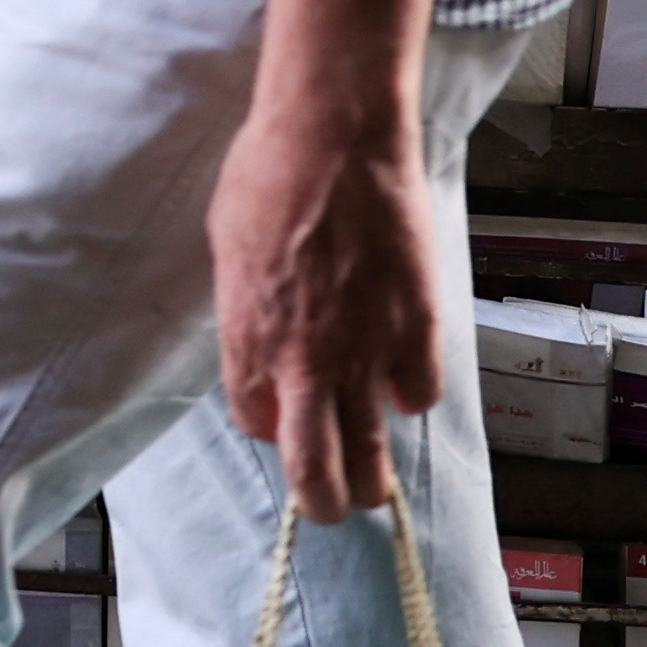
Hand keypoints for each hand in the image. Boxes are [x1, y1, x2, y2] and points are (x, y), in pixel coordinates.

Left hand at [205, 88, 446, 522]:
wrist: (334, 137)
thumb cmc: (268, 176)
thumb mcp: (227, 245)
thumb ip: (246, 310)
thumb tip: (260, 345)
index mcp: (248, 337)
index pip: (257, 423)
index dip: (272, 429)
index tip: (281, 423)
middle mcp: (304, 358)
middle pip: (315, 469)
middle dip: (323, 502)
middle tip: (332, 508)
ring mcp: (364, 348)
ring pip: (374, 450)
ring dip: (374, 476)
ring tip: (375, 486)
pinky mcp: (416, 327)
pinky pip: (419, 395)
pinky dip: (411, 397)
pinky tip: (402, 383)